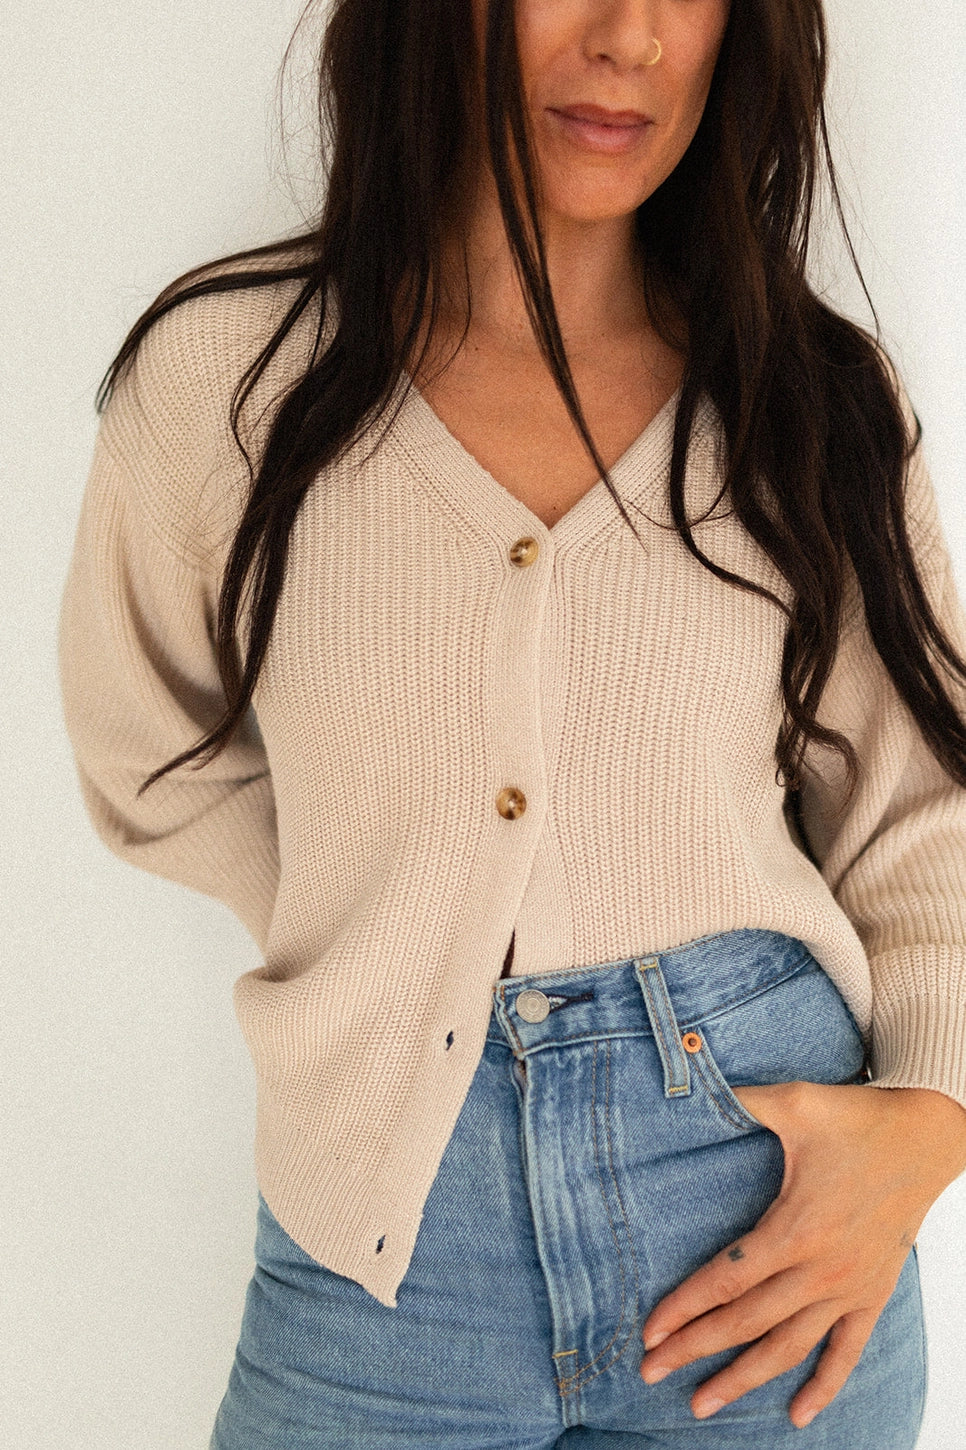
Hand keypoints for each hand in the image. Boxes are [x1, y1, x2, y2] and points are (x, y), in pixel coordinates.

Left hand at [639, 1081, 965, 1427]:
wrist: (927, 1135)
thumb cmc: (856, 1118)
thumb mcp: (794, 1102)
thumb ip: (739, 1098)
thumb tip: (688, 1069)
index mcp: (795, 1228)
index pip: (725, 1280)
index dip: (683, 1308)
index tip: (649, 1331)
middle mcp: (820, 1268)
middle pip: (746, 1322)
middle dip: (695, 1348)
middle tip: (650, 1372)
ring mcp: (849, 1287)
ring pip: (788, 1347)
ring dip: (743, 1378)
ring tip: (701, 1403)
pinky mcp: (873, 1294)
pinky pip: (846, 1351)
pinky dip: (823, 1386)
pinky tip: (797, 1415)